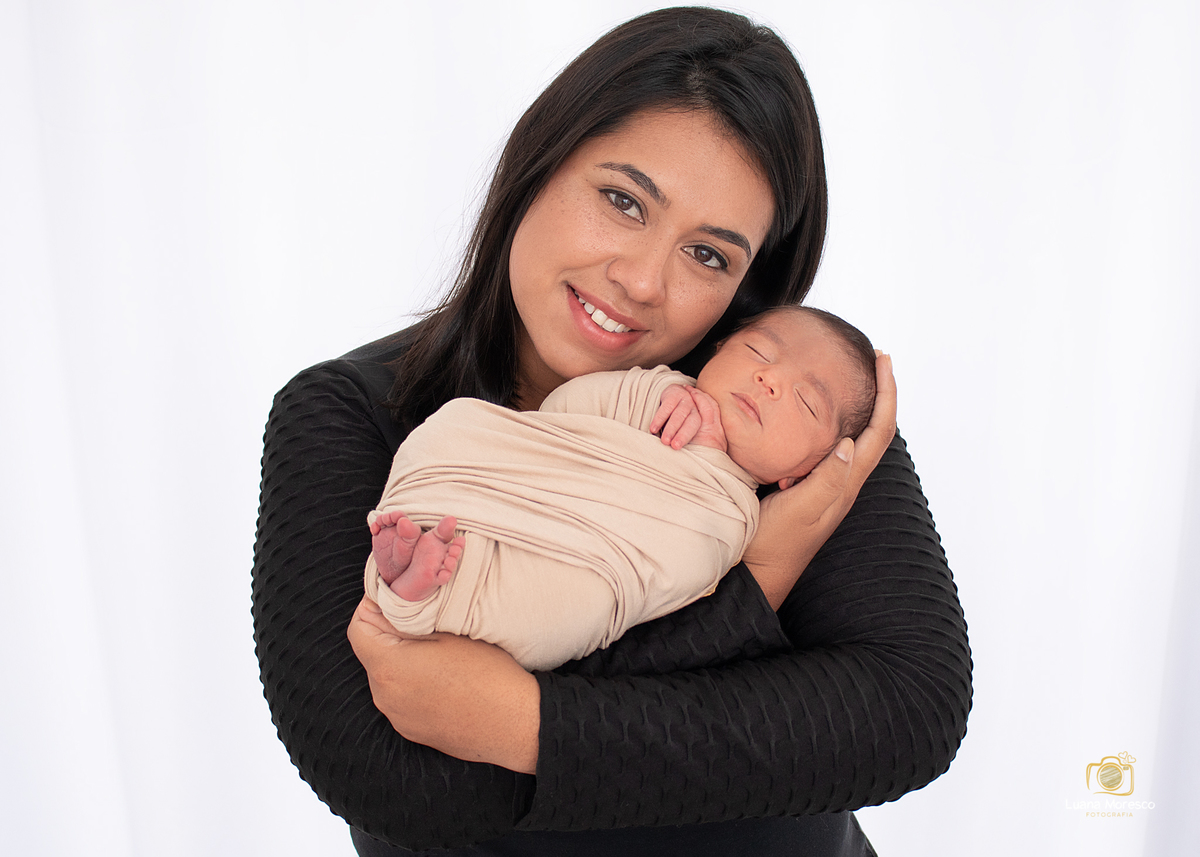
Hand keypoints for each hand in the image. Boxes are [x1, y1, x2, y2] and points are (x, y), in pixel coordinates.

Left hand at [347, 597, 540, 772]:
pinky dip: (413, 683)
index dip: (372, 607)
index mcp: (389, 666)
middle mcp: (384, 696)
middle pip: (372, 652)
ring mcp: (397, 717)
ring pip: (387, 676)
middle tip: (422, 619)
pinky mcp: (412, 730)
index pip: (358, 628)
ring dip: (402, 659)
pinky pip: (401, 698)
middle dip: (389, 632)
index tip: (396, 599)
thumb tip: (387, 605)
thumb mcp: (448, 632)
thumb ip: (409, 617)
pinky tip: (444, 678)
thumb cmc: (487, 673)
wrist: (515, 724)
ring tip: (437, 650)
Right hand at [650, 384, 703, 448]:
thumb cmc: (677, 415)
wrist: (672, 391)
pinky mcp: (674, 393)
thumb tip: (686, 459)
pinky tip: (653, 429)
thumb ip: (687, 435)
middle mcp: (695, 407)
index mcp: (701, 416)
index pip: (699, 428)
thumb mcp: (685, 424)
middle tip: (674, 447)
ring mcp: (686, 398)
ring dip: (672, 429)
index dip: (691, 438)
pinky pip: (667, 407)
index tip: (681, 450)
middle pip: (692, 422)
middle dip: (683, 435)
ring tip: (664, 441)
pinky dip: (660, 419)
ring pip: (680, 415)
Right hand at [742, 354, 896, 608]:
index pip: (878, 432)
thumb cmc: (773, 545)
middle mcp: (840, 484)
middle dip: (879, 395)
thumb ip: (826, 479)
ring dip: (859, 409)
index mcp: (844, 484)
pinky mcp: (805, 491)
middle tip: (872, 362)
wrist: (754, 576)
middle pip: (873, 432)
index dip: (886, 394)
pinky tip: (813, 418)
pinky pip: (828, 450)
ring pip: (853, 440)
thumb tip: (851, 442)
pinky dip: (830, 425)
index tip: (883, 359)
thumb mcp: (800, 510)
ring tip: (851, 380)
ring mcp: (824, 488)